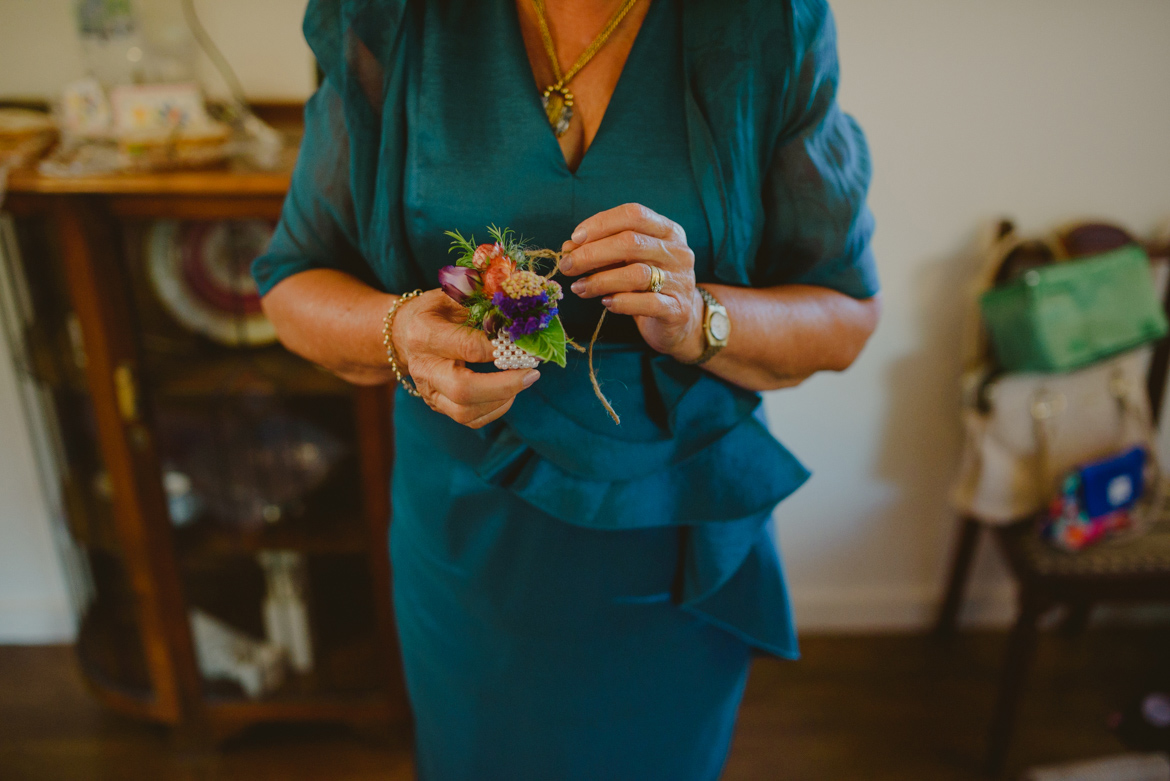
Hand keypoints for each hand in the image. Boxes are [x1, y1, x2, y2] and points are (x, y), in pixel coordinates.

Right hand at [392, 289, 539, 428]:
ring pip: (466, 412)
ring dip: (503, 399)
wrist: (405, 333)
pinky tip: (508, 392)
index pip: (468, 347)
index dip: (502, 348)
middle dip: (504, 385)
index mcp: (425, 334)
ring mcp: (428, 391)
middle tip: (532, 373)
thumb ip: (480, 298)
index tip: (528, 345)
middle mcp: (424, 368)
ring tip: (523, 380)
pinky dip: (495, 409)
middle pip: (463, 390)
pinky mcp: (437, 405)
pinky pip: (470, 420)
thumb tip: (516, 303)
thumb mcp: (452, 295)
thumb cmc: (435, 311)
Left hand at [560, 203, 704, 361]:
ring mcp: (681, 280)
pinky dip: (621, 302)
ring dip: (600, 280)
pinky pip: (647, 302)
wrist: (679, 320)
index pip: (633, 214)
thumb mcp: (625, 262)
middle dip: (591, 253)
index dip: (601, 223)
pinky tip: (606, 303)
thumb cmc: (646, 285)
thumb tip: (568, 247)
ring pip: (636, 273)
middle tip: (567, 266)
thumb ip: (601, 251)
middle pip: (630, 242)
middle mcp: (678, 252)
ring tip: (579, 288)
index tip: (575, 238)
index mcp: (667, 231)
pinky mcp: (677, 309)